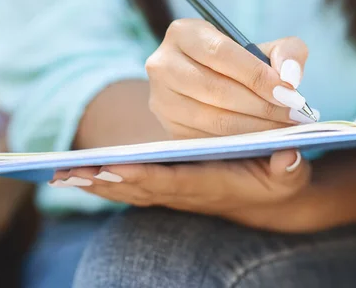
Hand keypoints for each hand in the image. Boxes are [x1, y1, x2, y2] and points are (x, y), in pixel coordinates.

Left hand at [51, 150, 310, 222]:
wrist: (272, 199)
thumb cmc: (281, 179)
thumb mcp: (292, 173)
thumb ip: (290, 166)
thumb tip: (288, 156)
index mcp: (215, 185)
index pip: (175, 181)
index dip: (145, 175)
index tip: (114, 166)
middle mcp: (192, 191)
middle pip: (142, 189)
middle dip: (106, 181)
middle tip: (68, 172)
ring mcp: (180, 190)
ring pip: (134, 190)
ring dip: (100, 183)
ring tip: (64, 173)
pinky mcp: (174, 185)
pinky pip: (136, 187)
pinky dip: (109, 182)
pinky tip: (83, 173)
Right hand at [145, 19, 314, 139]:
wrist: (212, 86)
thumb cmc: (243, 64)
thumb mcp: (266, 49)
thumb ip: (288, 53)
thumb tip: (290, 79)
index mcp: (184, 33)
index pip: (222, 54)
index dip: (257, 75)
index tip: (288, 93)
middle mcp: (163, 64)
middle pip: (217, 90)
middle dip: (262, 106)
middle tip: (294, 115)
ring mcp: (162, 100)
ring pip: (213, 119)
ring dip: (256, 128)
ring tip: (285, 128)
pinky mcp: (169, 128)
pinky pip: (209, 139)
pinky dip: (241, 142)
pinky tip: (266, 139)